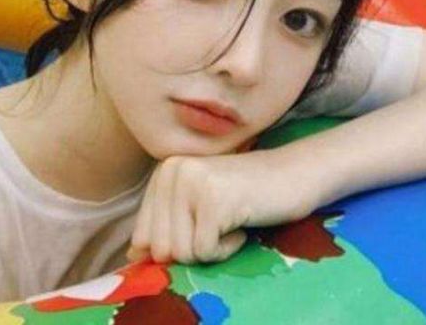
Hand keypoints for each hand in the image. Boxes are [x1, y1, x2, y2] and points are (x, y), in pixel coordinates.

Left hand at [125, 148, 328, 264]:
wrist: (293, 175)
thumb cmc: (246, 194)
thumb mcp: (197, 206)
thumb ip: (164, 224)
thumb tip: (132, 253)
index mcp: (163, 171)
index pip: (144, 235)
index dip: (177, 243)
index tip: (205, 223)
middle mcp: (172, 171)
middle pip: (161, 248)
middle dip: (194, 249)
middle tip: (221, 222)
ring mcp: (192, 183)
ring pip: (180, 253)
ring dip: (211, 249)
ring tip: (231, 219)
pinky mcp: (213, 200)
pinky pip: (205, 252)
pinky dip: (227, 248)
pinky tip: (242, 222)